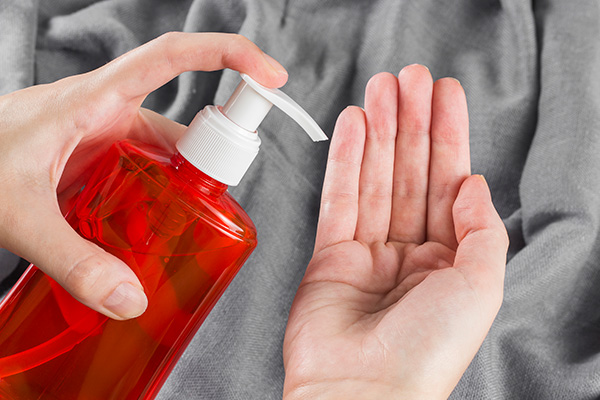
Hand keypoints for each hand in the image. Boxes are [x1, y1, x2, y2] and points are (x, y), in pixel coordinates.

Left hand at [0, 32, 287, 319]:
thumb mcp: (18, 214)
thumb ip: (72, 261)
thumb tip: (132, 300)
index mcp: (94, 98)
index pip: (173, 57)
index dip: (229, 55)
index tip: (271, 77)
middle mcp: (108, 109)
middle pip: (186, 119)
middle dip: (214, 156)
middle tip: (215, 206)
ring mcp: (105, 133)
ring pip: (168, 151)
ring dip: (186, 184)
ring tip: (186, 226)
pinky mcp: (98, 155)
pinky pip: (148, 167)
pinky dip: (161, 194)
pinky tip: (154, 226)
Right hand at [282, 65, 507, 398]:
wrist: (362, 392)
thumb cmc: (426, 352)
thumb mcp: (481, 287)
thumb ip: (481, 229)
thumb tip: (472, 181)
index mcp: (450, 261)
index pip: (450, 182)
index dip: (448, 135)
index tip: (442, 95)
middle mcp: (411, 253)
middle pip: (411, 173)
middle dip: (410, 123)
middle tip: (407, 78)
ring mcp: (369, 253)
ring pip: (375, 179)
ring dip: (378, 132)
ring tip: (378, 90)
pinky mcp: (330, 256)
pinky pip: (340, 199)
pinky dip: (346, 161)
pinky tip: (353, 127)